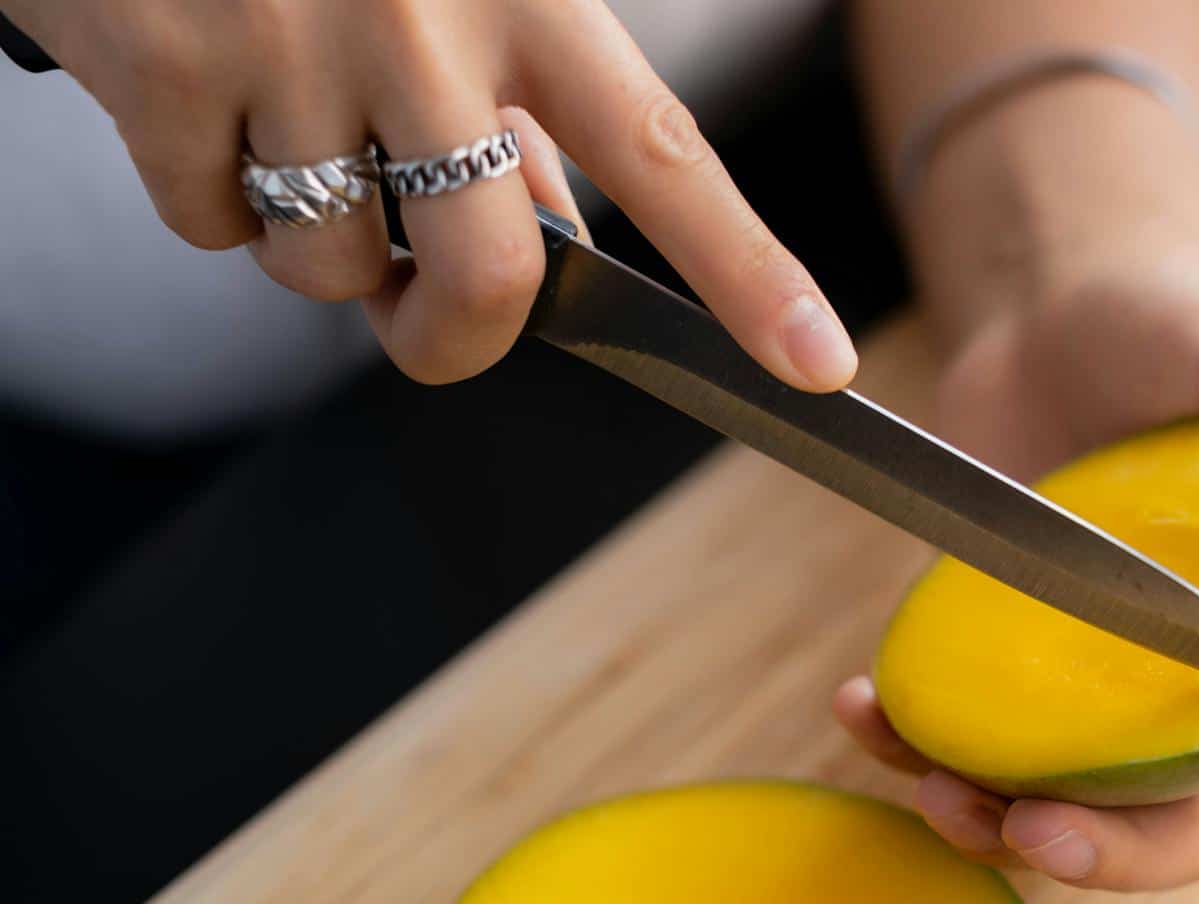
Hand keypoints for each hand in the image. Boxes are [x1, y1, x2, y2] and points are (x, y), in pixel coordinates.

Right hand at [10, 0, 855, 388]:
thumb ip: (516, 112)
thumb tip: (553, 247)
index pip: (663, 154)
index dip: (749, 272)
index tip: (819, 365)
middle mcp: (425, 20)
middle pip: (491, 278)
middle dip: (452, 339)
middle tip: (418, 314)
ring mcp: (295, 42)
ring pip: (333, 270)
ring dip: (312, 245)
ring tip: (281, 128)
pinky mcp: (169, 68)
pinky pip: (212, 228)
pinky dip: (206, 196)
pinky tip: (202, 98)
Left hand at [836, 265, 1198, 890]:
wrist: (1053, 317)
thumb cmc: (1183, 344)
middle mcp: (1179, 697)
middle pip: (1172, 827)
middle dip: (1115, 854)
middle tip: (1045, 828)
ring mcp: (1080, 696)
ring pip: (1055, 811)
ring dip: (996, 830)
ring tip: (938, 790)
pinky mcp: (994, 671)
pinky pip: (957, 742)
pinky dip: (907, 746)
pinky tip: (862, 709)